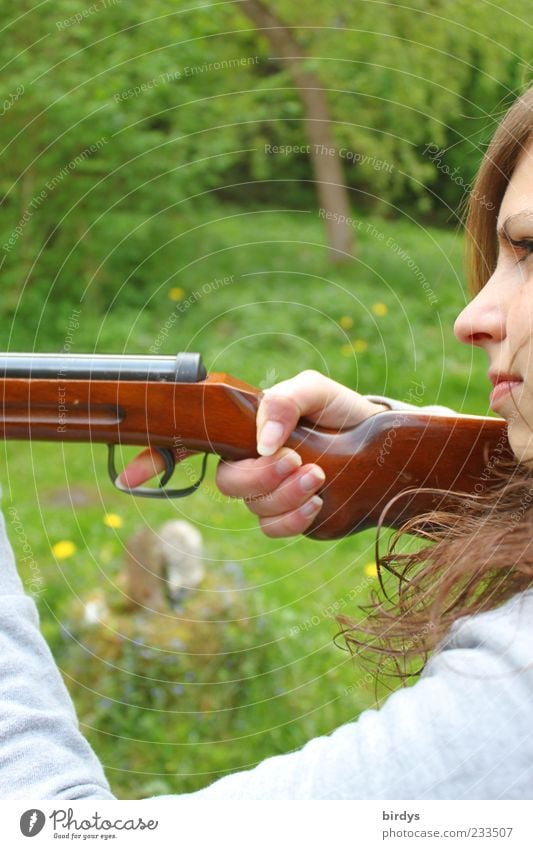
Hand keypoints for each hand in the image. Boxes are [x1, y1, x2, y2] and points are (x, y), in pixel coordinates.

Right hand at [117, 371, 386, 537]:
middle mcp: (248, 462)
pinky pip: (274, 528)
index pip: (190, 442)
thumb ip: (284, 402)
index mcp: (244, 428)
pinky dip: (294, 518)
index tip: (130, 477)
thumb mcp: (316, 391)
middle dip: (257, 476)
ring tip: (318, 475)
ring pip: (251, 508)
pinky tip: (318, 503)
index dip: (157, 458)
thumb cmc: (342, 412)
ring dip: (283, 495)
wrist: (381, 446)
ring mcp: (267, 492)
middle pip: (226, 483)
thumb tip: (261, 441)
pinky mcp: (289, 516)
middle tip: (293, 459)